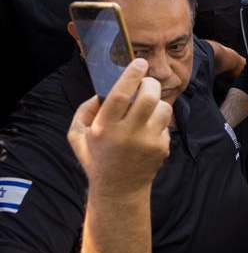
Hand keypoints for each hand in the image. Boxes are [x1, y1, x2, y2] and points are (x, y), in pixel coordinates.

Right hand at [68, 58, 171, 196]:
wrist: (119, 189)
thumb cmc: (97, 158)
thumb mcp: (77, 136)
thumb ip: (84, 110)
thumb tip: (102, 90)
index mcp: (104, 128)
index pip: (121, 94)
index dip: (132, 75)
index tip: (139, 62)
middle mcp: (127, 134)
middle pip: (149, 96)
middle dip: (150, 83)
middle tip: (146, 83)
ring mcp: (148, 142)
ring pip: (163, 108)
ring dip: (156, 104)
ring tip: (146, 110)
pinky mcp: (162, 148)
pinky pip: (166, 125)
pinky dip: (158, 123)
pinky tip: (147, 133)